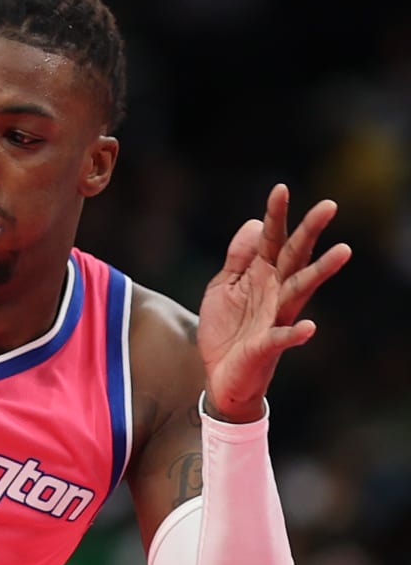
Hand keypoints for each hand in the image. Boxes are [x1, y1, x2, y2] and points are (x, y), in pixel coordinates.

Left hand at [198, 185, 348, 421]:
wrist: (221, 375)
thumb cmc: (228, 329)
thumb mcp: (224, 287)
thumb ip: (239, 257)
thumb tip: (255, 223)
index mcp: (262, 276)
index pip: (271, 240)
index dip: (276, 215)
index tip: (280, 188)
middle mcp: (275, 293)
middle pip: (295, 257)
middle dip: (310, 232)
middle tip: (329, 205)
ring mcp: (275, 318)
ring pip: (300, 291)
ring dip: (320, 272)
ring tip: (343, 251)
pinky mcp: (267, 346)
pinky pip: (284, 338)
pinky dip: (296, 334)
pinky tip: (311, 327)